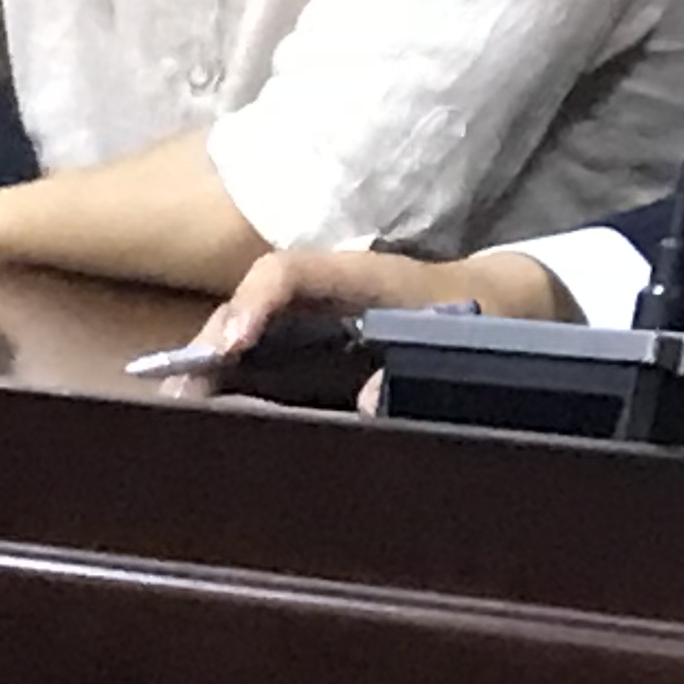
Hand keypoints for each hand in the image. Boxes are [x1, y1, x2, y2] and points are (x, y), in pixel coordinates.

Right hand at [178, 243, 570, 373]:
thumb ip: (420, 365)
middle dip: (212, 340)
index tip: (231, 346)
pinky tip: (208, 413)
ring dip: (211, 363)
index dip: (253, 301)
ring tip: (180, 407)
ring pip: (247, 329)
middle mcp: (327, 290)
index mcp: (363, 276)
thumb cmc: (484, 318)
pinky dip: (231, 380)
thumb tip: (367, 401)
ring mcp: (316, 315)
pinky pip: (262, 355)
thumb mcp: (464, 339)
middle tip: (181, 392)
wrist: (503, 308)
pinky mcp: (314, 345)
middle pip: (251, 302)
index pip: (289, 270)